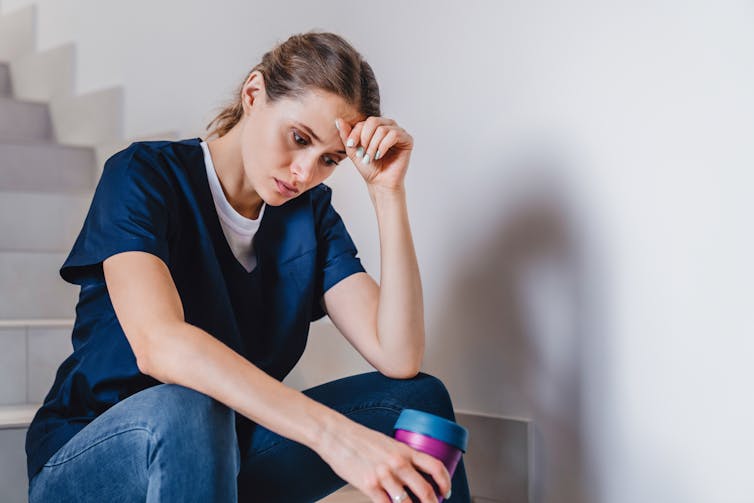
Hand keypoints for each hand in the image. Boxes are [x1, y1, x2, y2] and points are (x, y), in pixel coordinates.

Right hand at [318, 417, 450, 502]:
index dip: (445, 482)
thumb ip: (400, 457)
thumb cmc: (360, 439)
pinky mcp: (369, 486)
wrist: (336, 435)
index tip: (446, 492)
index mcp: (405, 450)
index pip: (435, 467)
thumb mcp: (387, 443)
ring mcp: (384, 476)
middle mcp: (398, 463)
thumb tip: (411, 476)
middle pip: (425, 491)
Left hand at [335, 116, 413, 191]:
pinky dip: (383, 146)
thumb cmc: (369, 167)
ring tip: (370, 157)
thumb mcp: (353, 150)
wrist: (379, 182)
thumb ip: (346, 135)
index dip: (356, 133)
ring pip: (382, 129)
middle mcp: (388, 126)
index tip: (352, 146)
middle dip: (365, 139)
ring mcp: (399, 132)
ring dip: (373, 145)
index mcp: (376, 126)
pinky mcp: (407, 140)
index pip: (364, 122)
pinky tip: (380, 155)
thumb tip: (338, 120)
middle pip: (373, 121)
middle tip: (362, 153)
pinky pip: (394, 134)